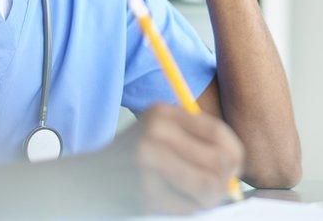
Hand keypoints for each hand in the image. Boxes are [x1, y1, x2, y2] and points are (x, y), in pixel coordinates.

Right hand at [99, 103, 244, 214]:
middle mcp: (155, 133)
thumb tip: (236, 165)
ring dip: (208, 199)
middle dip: (224, 181)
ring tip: (197, 198)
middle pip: (219, 161)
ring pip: (208, 186)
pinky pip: (188, 207)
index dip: (235, 154)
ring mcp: (148, 163)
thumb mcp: (160, 134)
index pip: (218, 132)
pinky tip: (172, 202)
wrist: (86, 181)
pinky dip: (187, 209)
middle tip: (217, 190)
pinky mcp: (144, 193)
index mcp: (163, 113)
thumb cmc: (132, 159)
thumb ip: (196, 143)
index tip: (234, 169)